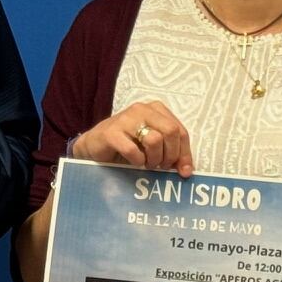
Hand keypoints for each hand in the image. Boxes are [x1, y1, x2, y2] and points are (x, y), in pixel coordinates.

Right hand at [69, 99, 193, 176]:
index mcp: (156, 110)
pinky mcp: (111, 132)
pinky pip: (133, 150)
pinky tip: (135, 162)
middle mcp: (142, 109)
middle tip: (162, 166)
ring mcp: (126, 119)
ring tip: (147, 164)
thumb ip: (171, 152)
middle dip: (171, 155)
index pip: (180, 131)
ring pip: (155, 140)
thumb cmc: (128, 145)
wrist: (95, 145)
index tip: (183, 171)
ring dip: (154, 159)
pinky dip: (137, 161)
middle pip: (171, 131)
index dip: (185, 153)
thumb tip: (187, 170)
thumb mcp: (153, 146)